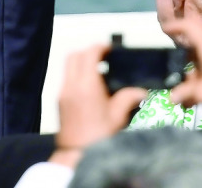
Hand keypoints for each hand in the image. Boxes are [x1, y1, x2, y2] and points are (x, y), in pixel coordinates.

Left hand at [48, 43, 147, 168]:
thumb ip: (129, 97)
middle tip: (104, 57)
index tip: (111, 49)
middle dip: (89, 52)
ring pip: (68, 67)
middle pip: (74, 56)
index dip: (101, 47)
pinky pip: (67, 79)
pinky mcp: (60, 102)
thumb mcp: (118, 115)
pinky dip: (77, 75)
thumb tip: (142, 91)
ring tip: (99, 71)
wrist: (76, 154)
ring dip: (82, 63)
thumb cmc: (99, 134)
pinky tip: (91, 87)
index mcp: (86, 85)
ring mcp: (63, 93)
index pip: (89, 54)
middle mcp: (71, 85)